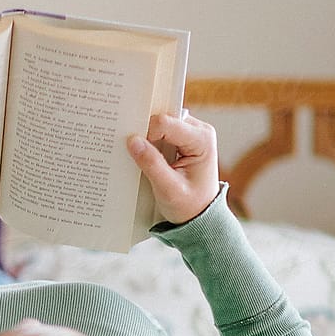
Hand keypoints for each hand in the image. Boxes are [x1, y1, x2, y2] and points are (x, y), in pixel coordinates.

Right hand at [127, 110, 219, 225]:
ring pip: (162, 124)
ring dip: (148, 137)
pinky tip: (147, 155)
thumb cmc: (189, 205)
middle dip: (146, 133)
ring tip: (142, 157)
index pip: (165, 123)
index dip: (146, 133)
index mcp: (201, 139)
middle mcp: (200, 130)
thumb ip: (151, 164)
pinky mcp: (184, 138)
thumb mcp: (168, 189)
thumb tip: (132, 141)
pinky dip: (152, 141)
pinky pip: (163, 131)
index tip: (134, 151)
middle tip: (134, 152)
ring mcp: (192, 133)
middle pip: (164, 119)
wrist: (201, 216)